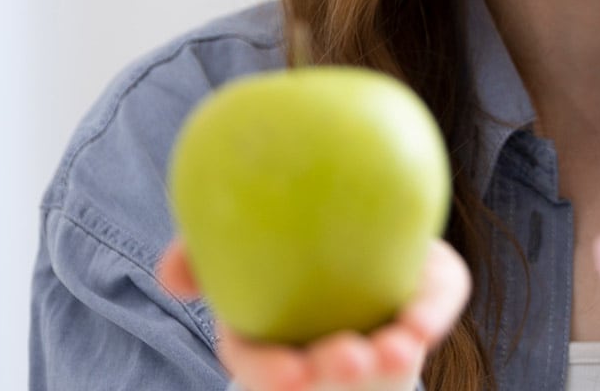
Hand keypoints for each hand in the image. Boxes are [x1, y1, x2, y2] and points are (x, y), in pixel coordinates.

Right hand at [156, 235, 470, 390]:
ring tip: (401, 347)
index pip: (259, 363)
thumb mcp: (231, 246)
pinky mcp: (408, 310)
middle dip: (338, 372)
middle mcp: (318, 349)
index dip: (273, 374)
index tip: (294, 374)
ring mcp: (366, 339)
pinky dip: (427, 317)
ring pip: (380, 362)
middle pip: (325, 373)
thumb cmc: (280, 245)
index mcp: (267, 336)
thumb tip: (172, 277)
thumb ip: (199, 254)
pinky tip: (424, 320)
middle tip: (354, 358)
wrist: (341, 225)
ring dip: (389, 359)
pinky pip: (424, 316)